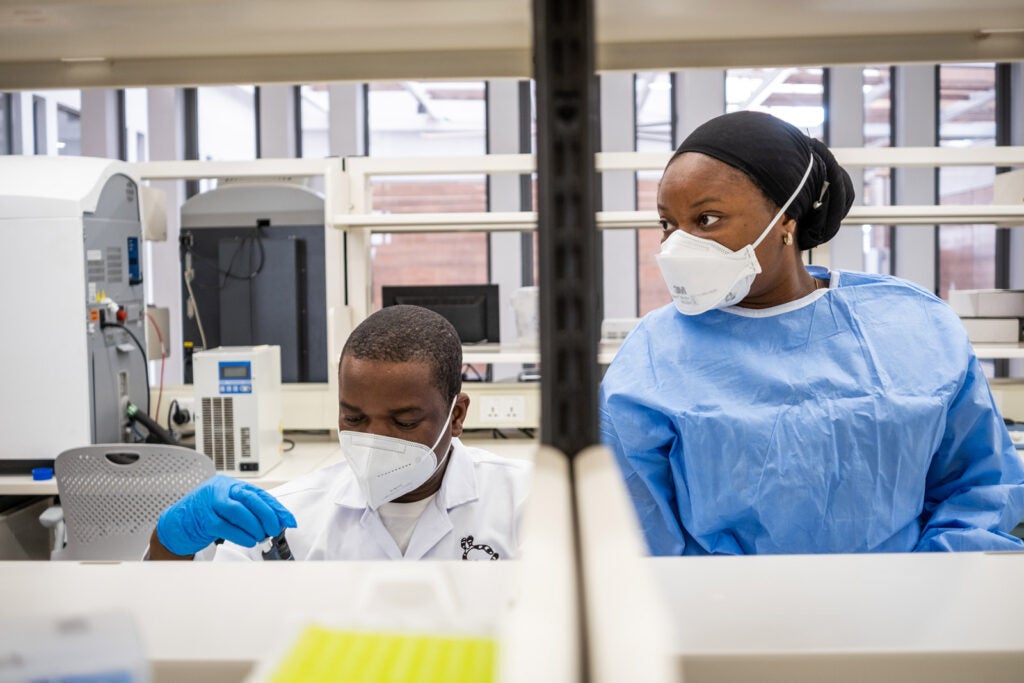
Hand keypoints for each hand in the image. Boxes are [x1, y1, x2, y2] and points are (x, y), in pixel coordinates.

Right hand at [156, 475, 295, 555]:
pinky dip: (241, 535)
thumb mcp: (228, 509)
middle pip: (250, 498)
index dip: (276, 507)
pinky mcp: (203, 519)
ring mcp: (210, 503)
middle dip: (267, 515)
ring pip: (239, 511)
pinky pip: (226, 526)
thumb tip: (277, 521)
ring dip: (254, 526)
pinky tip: (249, 541)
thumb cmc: (204, 516)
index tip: (288, 520)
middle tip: (275, 528)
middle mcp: (220, 489)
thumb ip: (249, 512)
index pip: (258, 494)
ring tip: (261, 536)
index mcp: (229, 485)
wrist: (176, 524)